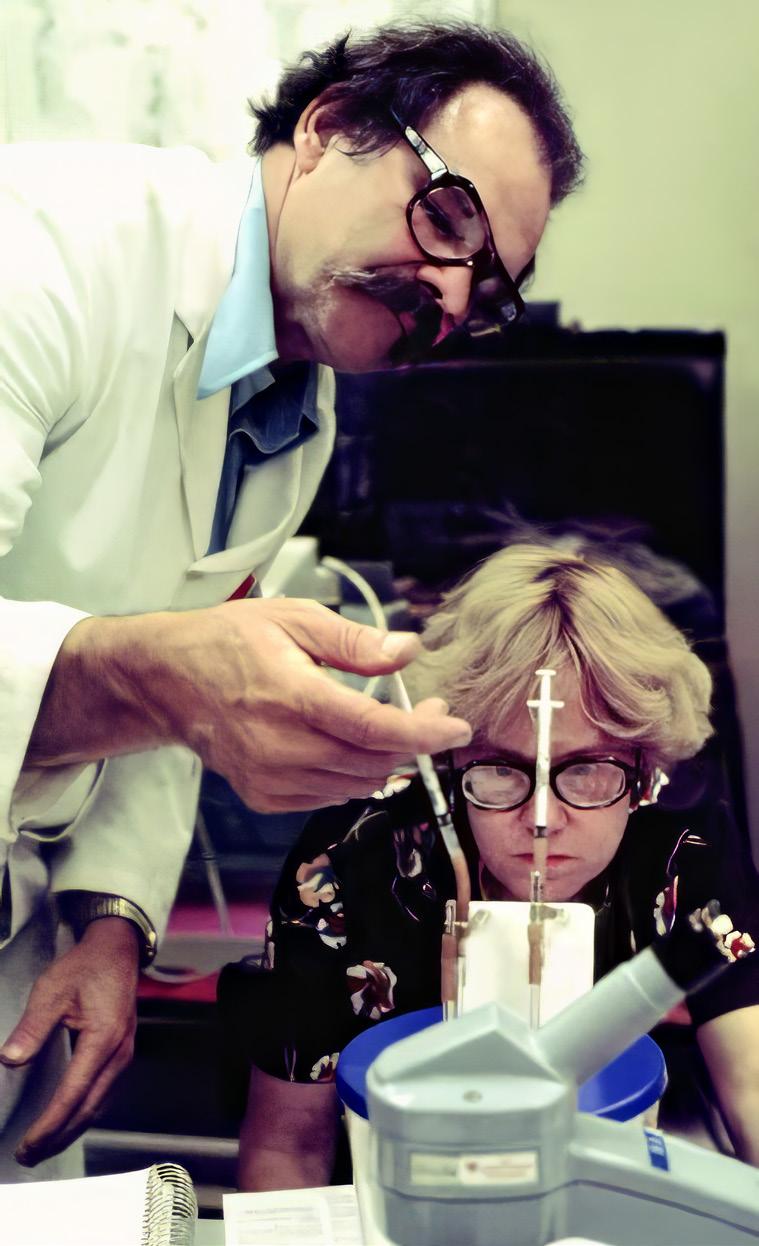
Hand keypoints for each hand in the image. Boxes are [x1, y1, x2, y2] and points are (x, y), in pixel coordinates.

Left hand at [0, 917, 138, 1164]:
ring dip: (71, 1130)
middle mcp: (119, 1053)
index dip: (49, 1124)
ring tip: (44, 1147)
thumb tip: (9, 1060)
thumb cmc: (86, 967)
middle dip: (58, 1137)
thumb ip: (32, 1027)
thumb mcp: (52, 990)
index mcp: (103, 1039)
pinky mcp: (122, 1054)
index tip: (27, 1144)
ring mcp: (124, 1055)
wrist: (116, 951)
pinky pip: (105, 1094)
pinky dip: (85, 1114)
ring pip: (99, 1106)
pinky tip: (69, 1120)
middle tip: (28, 1156)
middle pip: (89, 1109)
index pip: (73, 1094)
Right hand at [135, 597, 471, 811]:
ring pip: (358, 784)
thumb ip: (354, 641)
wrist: (167, 681)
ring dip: (385, 758)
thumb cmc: (226, 643)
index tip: (457, 726)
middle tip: (428, 711)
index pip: (374, 729)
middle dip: (414, 740)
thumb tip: (405, 651)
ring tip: (388, 724)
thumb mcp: (293, 619)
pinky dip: (351, 773)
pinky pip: (331, 796)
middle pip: (375, 761)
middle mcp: (281, 746)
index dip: (425, 733)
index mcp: (292, 697)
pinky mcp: (266, 796)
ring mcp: (271, 778)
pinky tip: (344, 744)